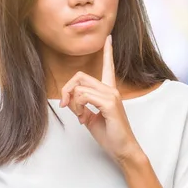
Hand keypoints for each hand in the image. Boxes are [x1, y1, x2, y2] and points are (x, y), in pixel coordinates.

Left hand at [59, 35, 141, 163]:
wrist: (123, 149)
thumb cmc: (109, 134)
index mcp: (109, 91)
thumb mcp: (89, 117)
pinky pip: (84, 96)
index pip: (108, 66)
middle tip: (65, 105)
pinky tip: (84, 118)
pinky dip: (78, 107)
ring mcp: (112, 95)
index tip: (109, 38)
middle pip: (81, 76)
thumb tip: (68, 98)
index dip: (108, 52)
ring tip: (81, 117)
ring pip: (80, 88)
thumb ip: (79, 104)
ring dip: (73, 104)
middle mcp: (112, 89)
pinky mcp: (110, 103)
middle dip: (66, 90)